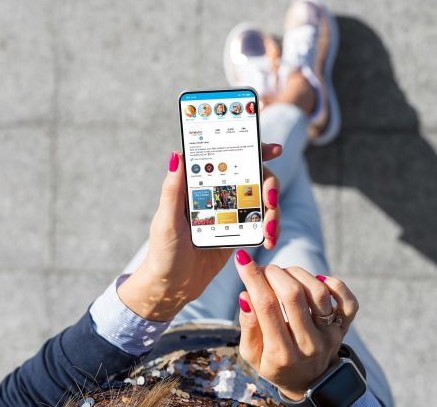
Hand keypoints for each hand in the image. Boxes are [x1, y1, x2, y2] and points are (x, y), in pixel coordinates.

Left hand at [117, 144, 282, 320]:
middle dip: (270, 187)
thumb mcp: (166, 221)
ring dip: (273, 213)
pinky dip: (271, 229)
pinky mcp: (240, 232)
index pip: (229, 160)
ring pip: (263, 202)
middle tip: (271, 200)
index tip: (273, 149)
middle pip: (255, 178)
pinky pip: (262, 224)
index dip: (253, 150)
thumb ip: (173, 189)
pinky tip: (269, 240)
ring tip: (270, 232)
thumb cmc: (163, 252)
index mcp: (200, 186)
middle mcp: (218, 195)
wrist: (172, 287)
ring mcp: (231, 214)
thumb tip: (177, 155)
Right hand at [233, 254, 358, 400]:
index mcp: (281, 354)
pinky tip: (316, 280)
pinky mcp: (344, 327)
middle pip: (293, 295)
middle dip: (274, 273)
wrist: (309, 382)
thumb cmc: (275, 363)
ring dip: (298, 274)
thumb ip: (248, 327)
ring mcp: (330, 335)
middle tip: (265, 270)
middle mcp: (309, 344)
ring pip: (318, 292)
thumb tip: (246, 296)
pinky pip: (348, 301)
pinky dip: (334, 284)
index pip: (266, 307)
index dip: (253, 278)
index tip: (243, 260)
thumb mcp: (252, 355)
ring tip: (285, 274)